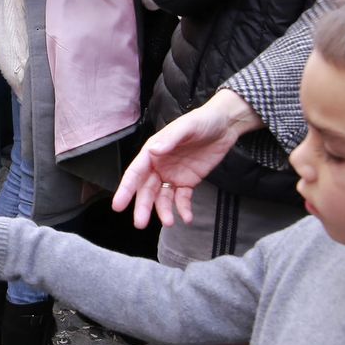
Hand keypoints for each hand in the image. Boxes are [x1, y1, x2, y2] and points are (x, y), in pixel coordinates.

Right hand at [113, 89, 262, 227]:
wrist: (225, 125)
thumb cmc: (203, 121)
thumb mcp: (187, 126)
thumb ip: (170, 139)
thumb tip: (153, 151)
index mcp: (153, 152)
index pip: (136, 173)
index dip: (126, 189)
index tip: (118, 205)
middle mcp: (159, 166)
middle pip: (147, 190)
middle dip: (143, 207)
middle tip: (140, 223)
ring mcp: (173, 175)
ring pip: (162, 198)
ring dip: (163, 211)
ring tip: (170, 222)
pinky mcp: (188, 182)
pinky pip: (182, 199)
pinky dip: (183, 209)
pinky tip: (187, 218)